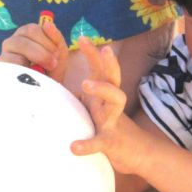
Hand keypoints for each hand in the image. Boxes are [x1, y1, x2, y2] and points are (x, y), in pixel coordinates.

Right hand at [0, 19, 68, 82]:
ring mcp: (4, 56)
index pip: (31, 29)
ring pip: (15, 50)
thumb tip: (48, 24)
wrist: (45, 93)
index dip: (46, 40)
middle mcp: (12, 43)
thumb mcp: (59, 54)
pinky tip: (32, 76)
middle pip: (23, 38)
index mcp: (25, 35)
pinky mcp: (0, 70)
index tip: (57, 54)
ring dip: (34, 60)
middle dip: (42, 52)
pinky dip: (23, 70)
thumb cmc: (50, 71)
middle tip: (53, 64)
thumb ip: (56, 38)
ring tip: (44, 72)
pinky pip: (9, 65)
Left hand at [70, 39, 148, 174]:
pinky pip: (100, 141)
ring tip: (85, 83)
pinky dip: (88, 144)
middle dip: (109, 62)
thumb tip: (54, 85)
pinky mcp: (111, 142)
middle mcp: (111, 104)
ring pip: (116, 101)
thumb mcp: (95, 108)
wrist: (138, 154)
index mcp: (105, 95)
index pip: (101, 69)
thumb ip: (81, 96)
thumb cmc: (110, 127)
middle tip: (103, 48)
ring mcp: (113, 121)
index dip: (93, 53)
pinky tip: (74, 147)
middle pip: (114, 78)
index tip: (82, 37)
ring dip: (102, 89)